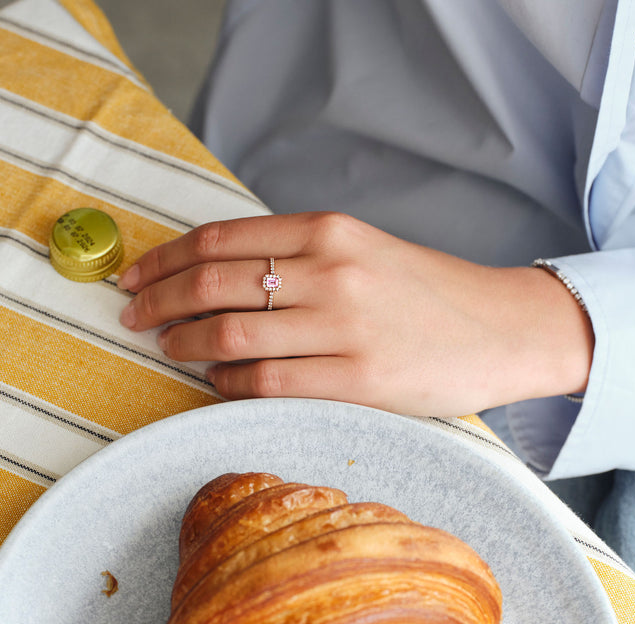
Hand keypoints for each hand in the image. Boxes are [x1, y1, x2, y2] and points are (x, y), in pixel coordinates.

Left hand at [119, 212, 593, 416]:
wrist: (503, 330)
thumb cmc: (427, 292)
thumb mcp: (362, 249)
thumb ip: (296, 255)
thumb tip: (213, 276)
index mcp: (329, 230)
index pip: (221, 239)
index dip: (164, 258)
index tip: (135, 275)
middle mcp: (331, 271)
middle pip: (212, 282)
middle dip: (156, 300)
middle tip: (131, 315)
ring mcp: (343, 327)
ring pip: (228, 333)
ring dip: (183, 342)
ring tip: (166, 346)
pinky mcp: (356, 380)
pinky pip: (263, 382)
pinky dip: (224, 381)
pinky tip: (213, 379)